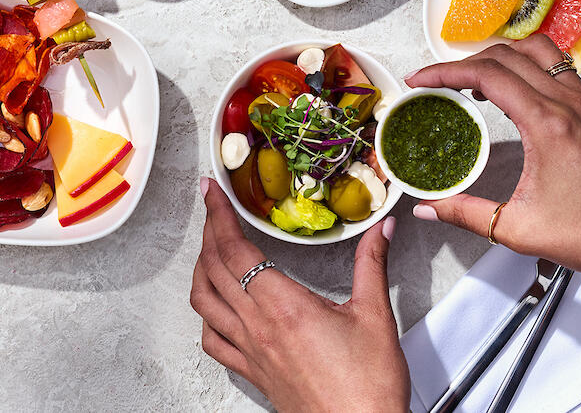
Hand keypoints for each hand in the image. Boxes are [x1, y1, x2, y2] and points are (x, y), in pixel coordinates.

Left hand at [190, 178, 409, 412]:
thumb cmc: (368, 387)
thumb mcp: (375, 316)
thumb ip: (371, 265)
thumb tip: (379, 230)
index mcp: (283, 306)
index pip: (235, 250)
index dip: (218, 215)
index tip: (212, 192)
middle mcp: (258, 328)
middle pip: (214, 269)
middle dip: (208, 232)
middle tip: (212, 209)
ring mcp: (250, 352)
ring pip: (204, 303)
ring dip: (201, 270)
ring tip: (209, 249)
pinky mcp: (253, 372)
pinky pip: (213, 341)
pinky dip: (206, 316)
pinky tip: (215, 307)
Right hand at [405, 34, 580, 276]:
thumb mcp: (519, 229)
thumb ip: (466, 214)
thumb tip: (427, 209)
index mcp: (547, 124)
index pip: (487, 76)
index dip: (444, 72)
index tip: (419, 78)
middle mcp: (569, 103)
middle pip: (507, 56)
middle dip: (464, 62)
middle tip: (437, 80)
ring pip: (538, 51)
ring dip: (500, 56)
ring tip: (474, 77)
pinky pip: (559, 69)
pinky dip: (528, 66)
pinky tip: (515, 90)